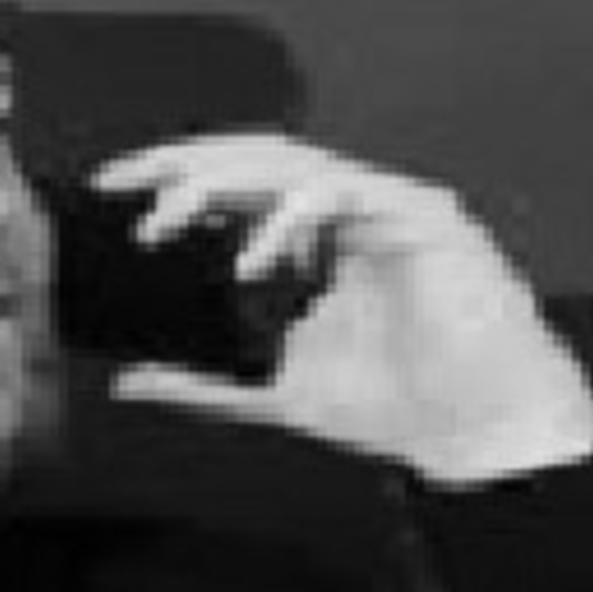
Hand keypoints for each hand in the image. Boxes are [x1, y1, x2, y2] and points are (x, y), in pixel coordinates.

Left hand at [89, 134, 592, 484]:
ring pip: (293, 162)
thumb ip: (203, 382)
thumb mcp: (274, 392)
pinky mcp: (423, 216)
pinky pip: (343, 193)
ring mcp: (388, 207)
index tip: (115, 196)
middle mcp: (351, 211)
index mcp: (319, 239)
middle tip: (125, 186)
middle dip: (186, 164)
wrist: (477, 434)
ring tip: (170, 219)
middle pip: (258, 158)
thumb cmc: (398, 407)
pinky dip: (290, 218)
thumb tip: (130, 379)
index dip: (178, 182)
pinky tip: (252, 258)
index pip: (240, 187)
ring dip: (224, 182)